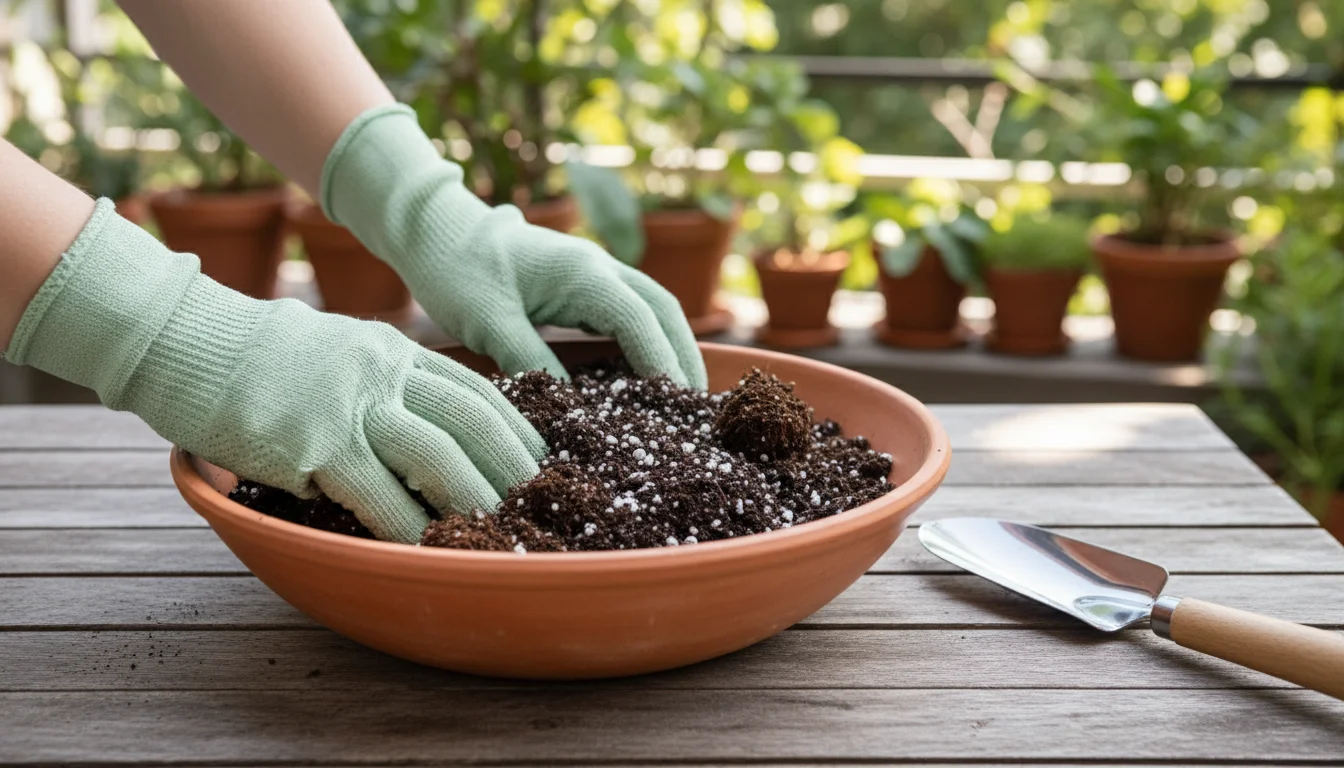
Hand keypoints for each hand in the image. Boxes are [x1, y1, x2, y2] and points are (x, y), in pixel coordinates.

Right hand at [6, 200, 543, 541]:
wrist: (185, 341)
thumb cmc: (260, 356)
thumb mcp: (341, 349)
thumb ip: (386, 380)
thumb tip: (426, 426)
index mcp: (395, 352)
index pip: (477, 390)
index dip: (517, 429)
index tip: (543, 461)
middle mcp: (384, 374)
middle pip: (474, 421)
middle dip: (514, 468)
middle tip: (539, 506)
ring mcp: (350, 407)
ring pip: (438, 457)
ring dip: (475, 502)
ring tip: (500, 535)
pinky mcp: (314, 444)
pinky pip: (377, 494)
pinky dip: (409, 527)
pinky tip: (428, 549)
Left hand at [320, 105, 707, 388]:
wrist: (435, 230)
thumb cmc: (456, 271)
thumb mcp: (488, 323)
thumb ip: (532, 362)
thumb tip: (571, 410)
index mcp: (583, 272)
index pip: (641, 320)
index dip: (664, 362)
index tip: (676, 404)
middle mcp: (600, 267)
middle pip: (664, 310)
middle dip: (685, 356)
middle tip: (694, 408)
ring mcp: (595, 272)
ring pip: (653, 309)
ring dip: (672, 347)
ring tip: (679, 398)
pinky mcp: (583, 283)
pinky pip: (631, 312)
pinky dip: (648, 341)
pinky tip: (643, 376)